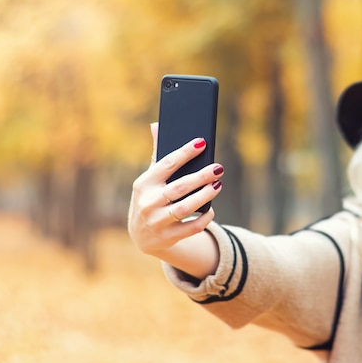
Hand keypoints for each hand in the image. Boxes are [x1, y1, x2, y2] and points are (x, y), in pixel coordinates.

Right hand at [127, 123, 224, 257]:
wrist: (142, 236)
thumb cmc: (151, 198)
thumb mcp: (150, 179)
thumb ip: (157, 155)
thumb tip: (157, 125)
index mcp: (143, 183)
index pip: (166, 164)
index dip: (184, 153)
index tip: (202, 143)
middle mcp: (148, 202)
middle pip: (179, 187)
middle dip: (201, 176)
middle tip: (219, 168)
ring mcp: (156, 221)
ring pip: (185, 207)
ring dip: (204, 196)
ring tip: (218, 185)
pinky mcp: (167, 237)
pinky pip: (191, 228)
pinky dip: (203, 218)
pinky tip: (211, 209)